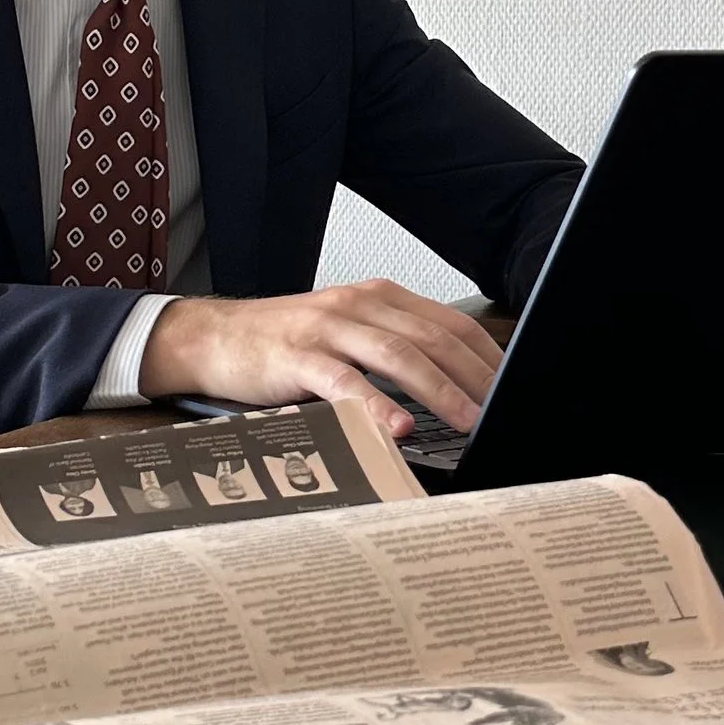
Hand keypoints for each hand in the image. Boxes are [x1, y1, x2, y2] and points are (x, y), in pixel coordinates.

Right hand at [137, 281, 502, 442]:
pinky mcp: (296, 356)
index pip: (449, 323)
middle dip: (475, 376)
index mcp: (378, 298)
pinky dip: (376, 403)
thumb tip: (451, 387)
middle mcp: (358, 305)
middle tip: (503, 409)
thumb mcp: (345, 337)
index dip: (486, 355)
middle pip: (433, 337)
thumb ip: (392, 353)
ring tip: (467, 420)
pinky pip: (344, 380)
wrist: (211, 338)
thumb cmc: (282, 344)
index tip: (513, 386)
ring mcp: (327, 328)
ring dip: (439, 389)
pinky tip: (397, 426)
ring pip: (397, 353)